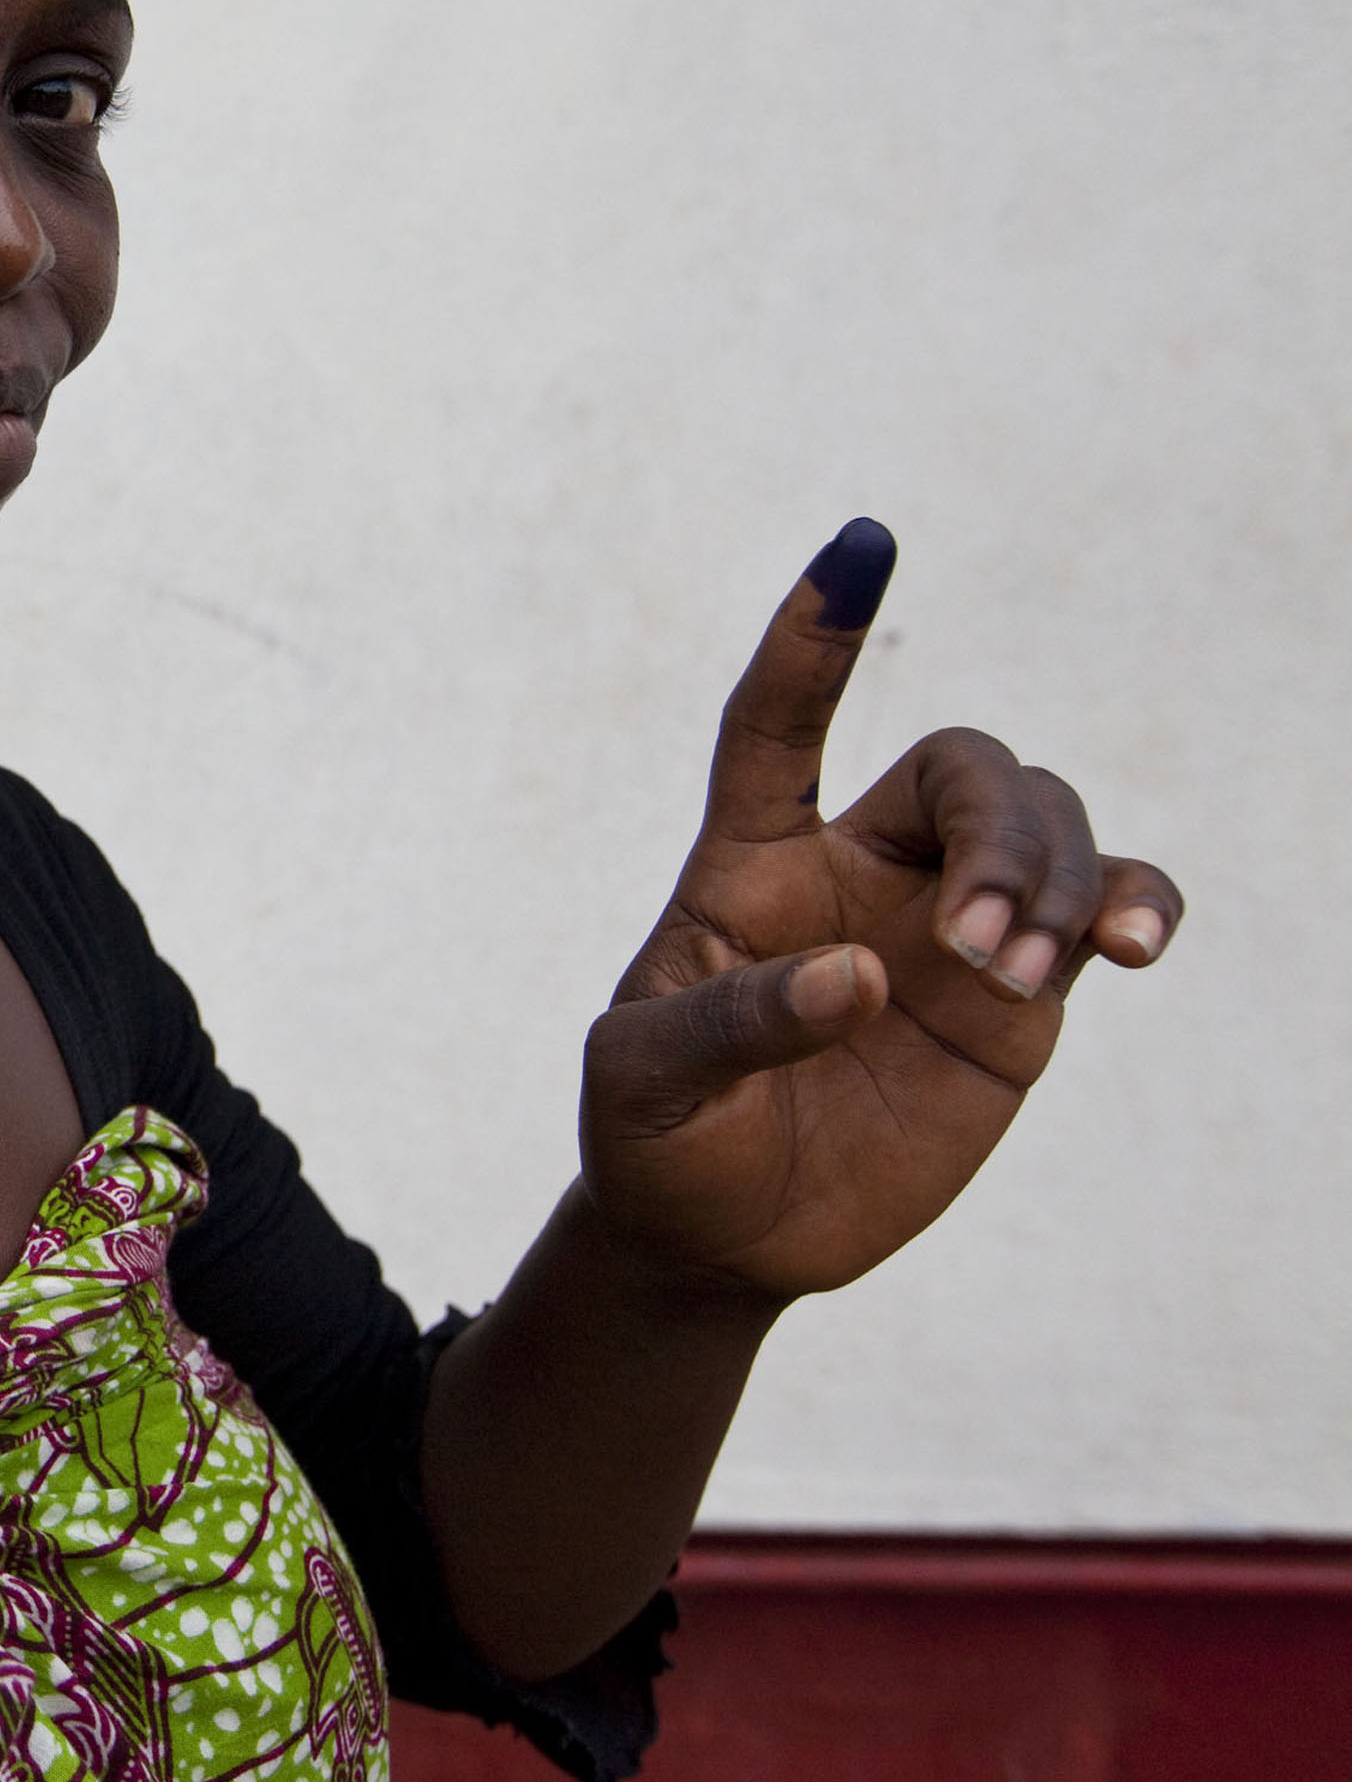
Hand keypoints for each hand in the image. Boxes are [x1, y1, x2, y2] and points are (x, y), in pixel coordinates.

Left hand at [577, 520, 1182, 1302]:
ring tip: (1022, 974)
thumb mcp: (644, 1083)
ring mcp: (947, 923)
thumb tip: (858, 981)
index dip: (815, 642)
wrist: (721, 1235)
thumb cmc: (659, 1138)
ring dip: (1059, 882)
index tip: (862, 546)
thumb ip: (732, 1026)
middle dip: (1001, 829)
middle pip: (962, 768)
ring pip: (1047, 824)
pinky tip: (1136, 944)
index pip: (777, 726)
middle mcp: (857, 868)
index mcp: (747, 862)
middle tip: (984, 942)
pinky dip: (1138, 904)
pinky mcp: (1017, 994)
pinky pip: (1108, 908)